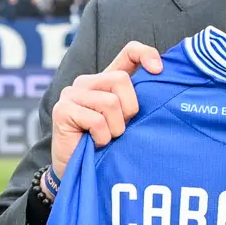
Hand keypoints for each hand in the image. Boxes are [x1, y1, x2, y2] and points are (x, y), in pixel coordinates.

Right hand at [50, 41, 163, 180]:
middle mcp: (87, 82)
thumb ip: (138, 103)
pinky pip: (97, 120)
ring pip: (110, 102)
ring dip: (115, 128)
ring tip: (107, 138)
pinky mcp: (62, 110)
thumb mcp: (128, 121)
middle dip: (129, 109)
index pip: (128, 52)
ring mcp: (72, 94)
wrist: (78, 172)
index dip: (146, 54)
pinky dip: (102, 137)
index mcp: (106, 80)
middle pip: (121, 79)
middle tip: (120, 128)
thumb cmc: (107, 147)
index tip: (159, 70)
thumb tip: (163, 84)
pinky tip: (95, 143)